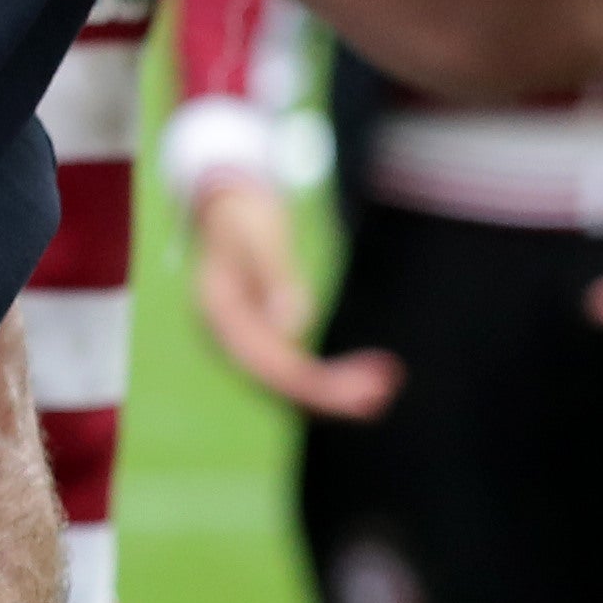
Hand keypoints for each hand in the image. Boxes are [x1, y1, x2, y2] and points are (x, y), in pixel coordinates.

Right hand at [188, 175, 396, 418]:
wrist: (227, 209)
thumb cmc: (243, 217)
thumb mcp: (259, 237)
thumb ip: (273, 279)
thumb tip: (292, 328)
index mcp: (218, 317)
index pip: (270, 367)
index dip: (319, 383)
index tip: (365, 385)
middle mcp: (225, 340)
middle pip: (280, 383)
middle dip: (332, 393)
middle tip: (385, 391)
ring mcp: (240, 343)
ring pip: (287, 383)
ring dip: (333, 391)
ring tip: (383, 388)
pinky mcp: (259, 340)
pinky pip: (292, 369)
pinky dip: (326, 377)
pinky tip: (360, 377)